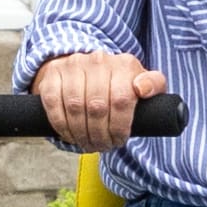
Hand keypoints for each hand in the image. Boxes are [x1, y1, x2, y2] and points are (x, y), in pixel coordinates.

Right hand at [32, 50, 169, 150]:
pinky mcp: (53, 75)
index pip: (121, 100)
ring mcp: (73, 65)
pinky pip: (54, 104)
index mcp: (123, 64)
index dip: (119, 127)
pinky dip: (61, 125)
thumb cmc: (117, 84)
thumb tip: (143, 89)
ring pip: (75, 108)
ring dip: (80, 133)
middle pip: (97, 107)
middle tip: (101, 146)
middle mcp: (98, 60)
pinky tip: (70, 135)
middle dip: (99, 135)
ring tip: (87, 143)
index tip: (118, 140)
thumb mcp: (142, 83)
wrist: (85, 69)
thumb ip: (153, 85)